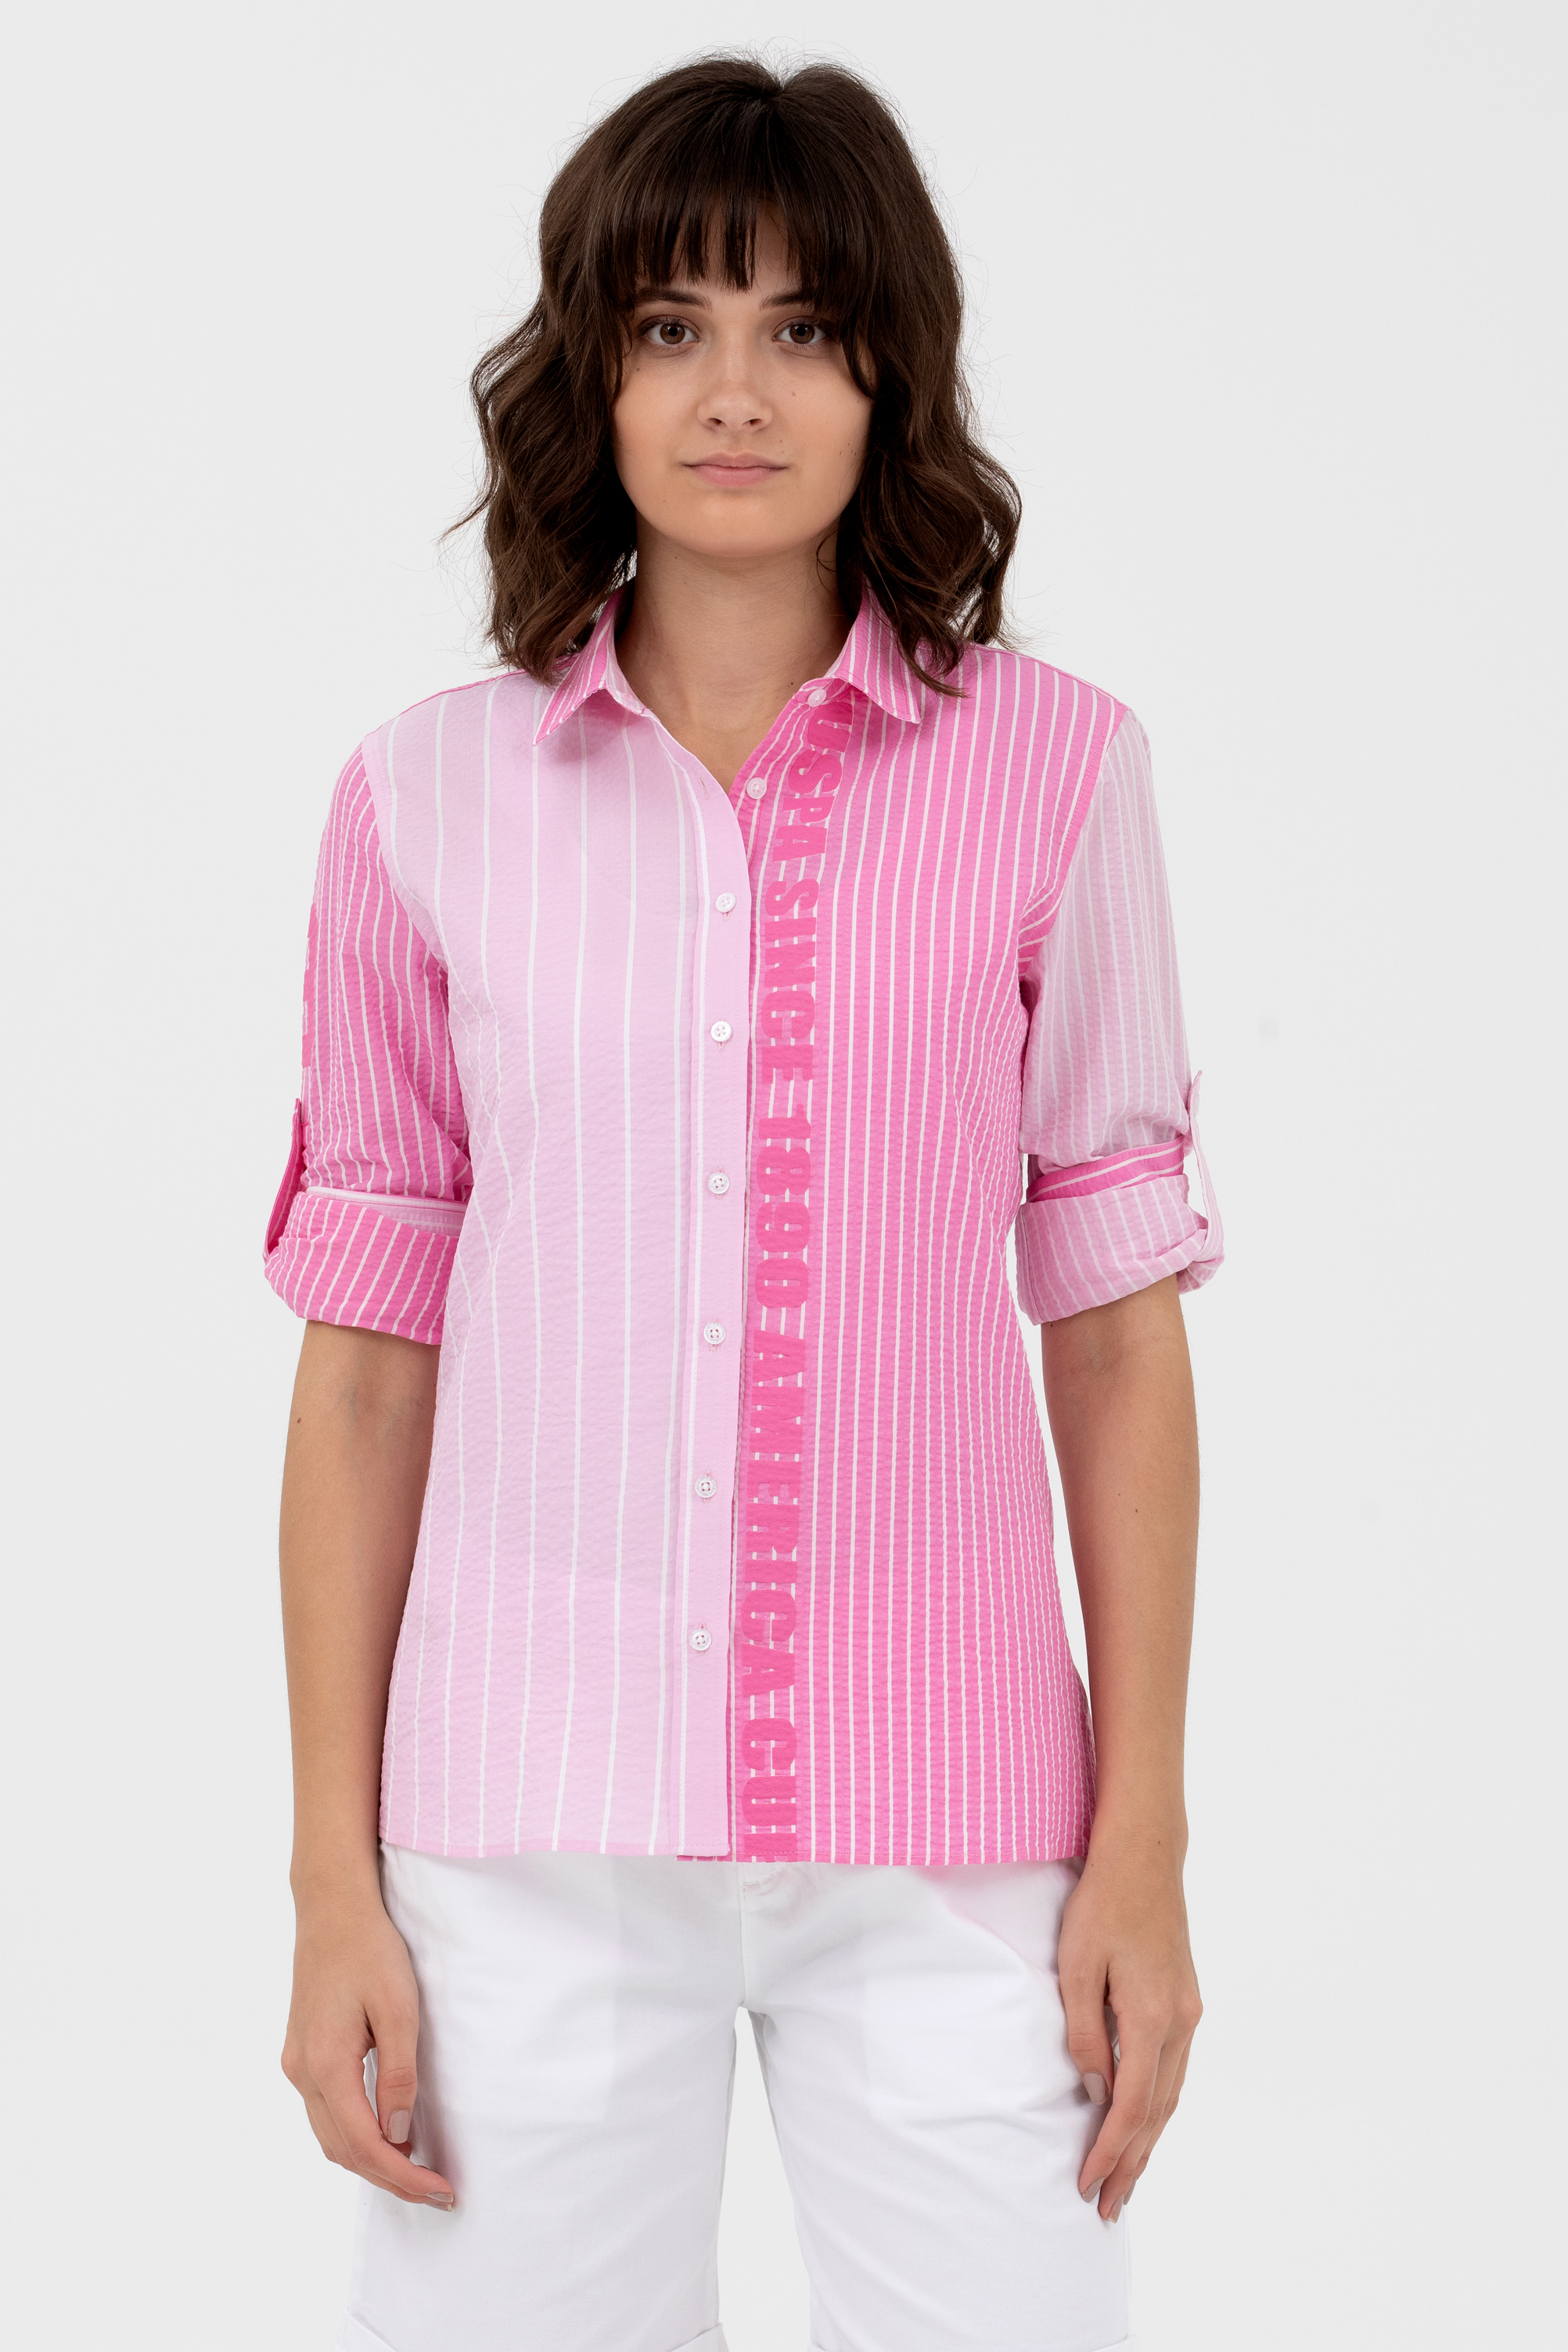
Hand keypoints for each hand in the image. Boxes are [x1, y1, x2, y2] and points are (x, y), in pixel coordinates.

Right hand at [281, 1890, 455, 2208]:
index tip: (440, 2189)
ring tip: (416, 2170)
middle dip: (389, 2178)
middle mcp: (302, 2072)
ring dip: (370, 2160)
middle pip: (343, 2150)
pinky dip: (355, 2133)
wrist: (331, 1908)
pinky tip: (386, 2132)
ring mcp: (296, 2063)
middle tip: (436, 2190)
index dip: (403, 2176)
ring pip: (330, 2135)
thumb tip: (399, 2135)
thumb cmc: (369, 1949)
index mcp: (325, 2064)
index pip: (364, 2145)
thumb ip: (399, 2075)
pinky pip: (325, 2112)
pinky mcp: (301, 2053)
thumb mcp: (398, 2008)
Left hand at [1057, 1825, 1201, 2220]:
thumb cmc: (1103, 1904)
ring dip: (1147, 2141)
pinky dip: (1157, 2107)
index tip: (1087, 2185)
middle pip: (1157, 2112)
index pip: (1131, 2105)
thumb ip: (1083, 2033)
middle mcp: (1180, 2023)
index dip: (1109, 2151)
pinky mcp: (1185, 2003)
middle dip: (1131, 2163)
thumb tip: (1092, 2092)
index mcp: (1151, 2017)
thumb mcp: (1076, 1966)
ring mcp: (1188, 2014)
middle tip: (1107, 2207)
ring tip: (1125, 2180)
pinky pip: (1174, 2072)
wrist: (1144, 1857)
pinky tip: (1143, 2123)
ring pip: (1170, 2096)